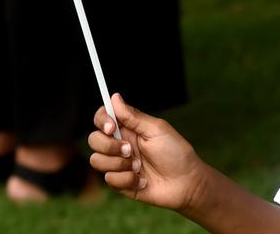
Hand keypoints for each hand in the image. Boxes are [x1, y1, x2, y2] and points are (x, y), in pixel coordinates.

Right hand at [88, 93, 206, 211]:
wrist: (185, 182)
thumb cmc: (175, 152)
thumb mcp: (156, 130)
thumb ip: (133, 116)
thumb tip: (114, 96)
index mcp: (129, 128)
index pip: (103, 118)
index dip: (102, 120)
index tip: (111, 127)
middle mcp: (120, 144)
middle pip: (93, 140)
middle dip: (109, 146)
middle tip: (130, 150)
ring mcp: (118, 164)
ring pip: (96, 160)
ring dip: (120, 164)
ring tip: (140, 167)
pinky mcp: (119, 182)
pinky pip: (109, 179)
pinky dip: (127, 179)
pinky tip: (142, 180)